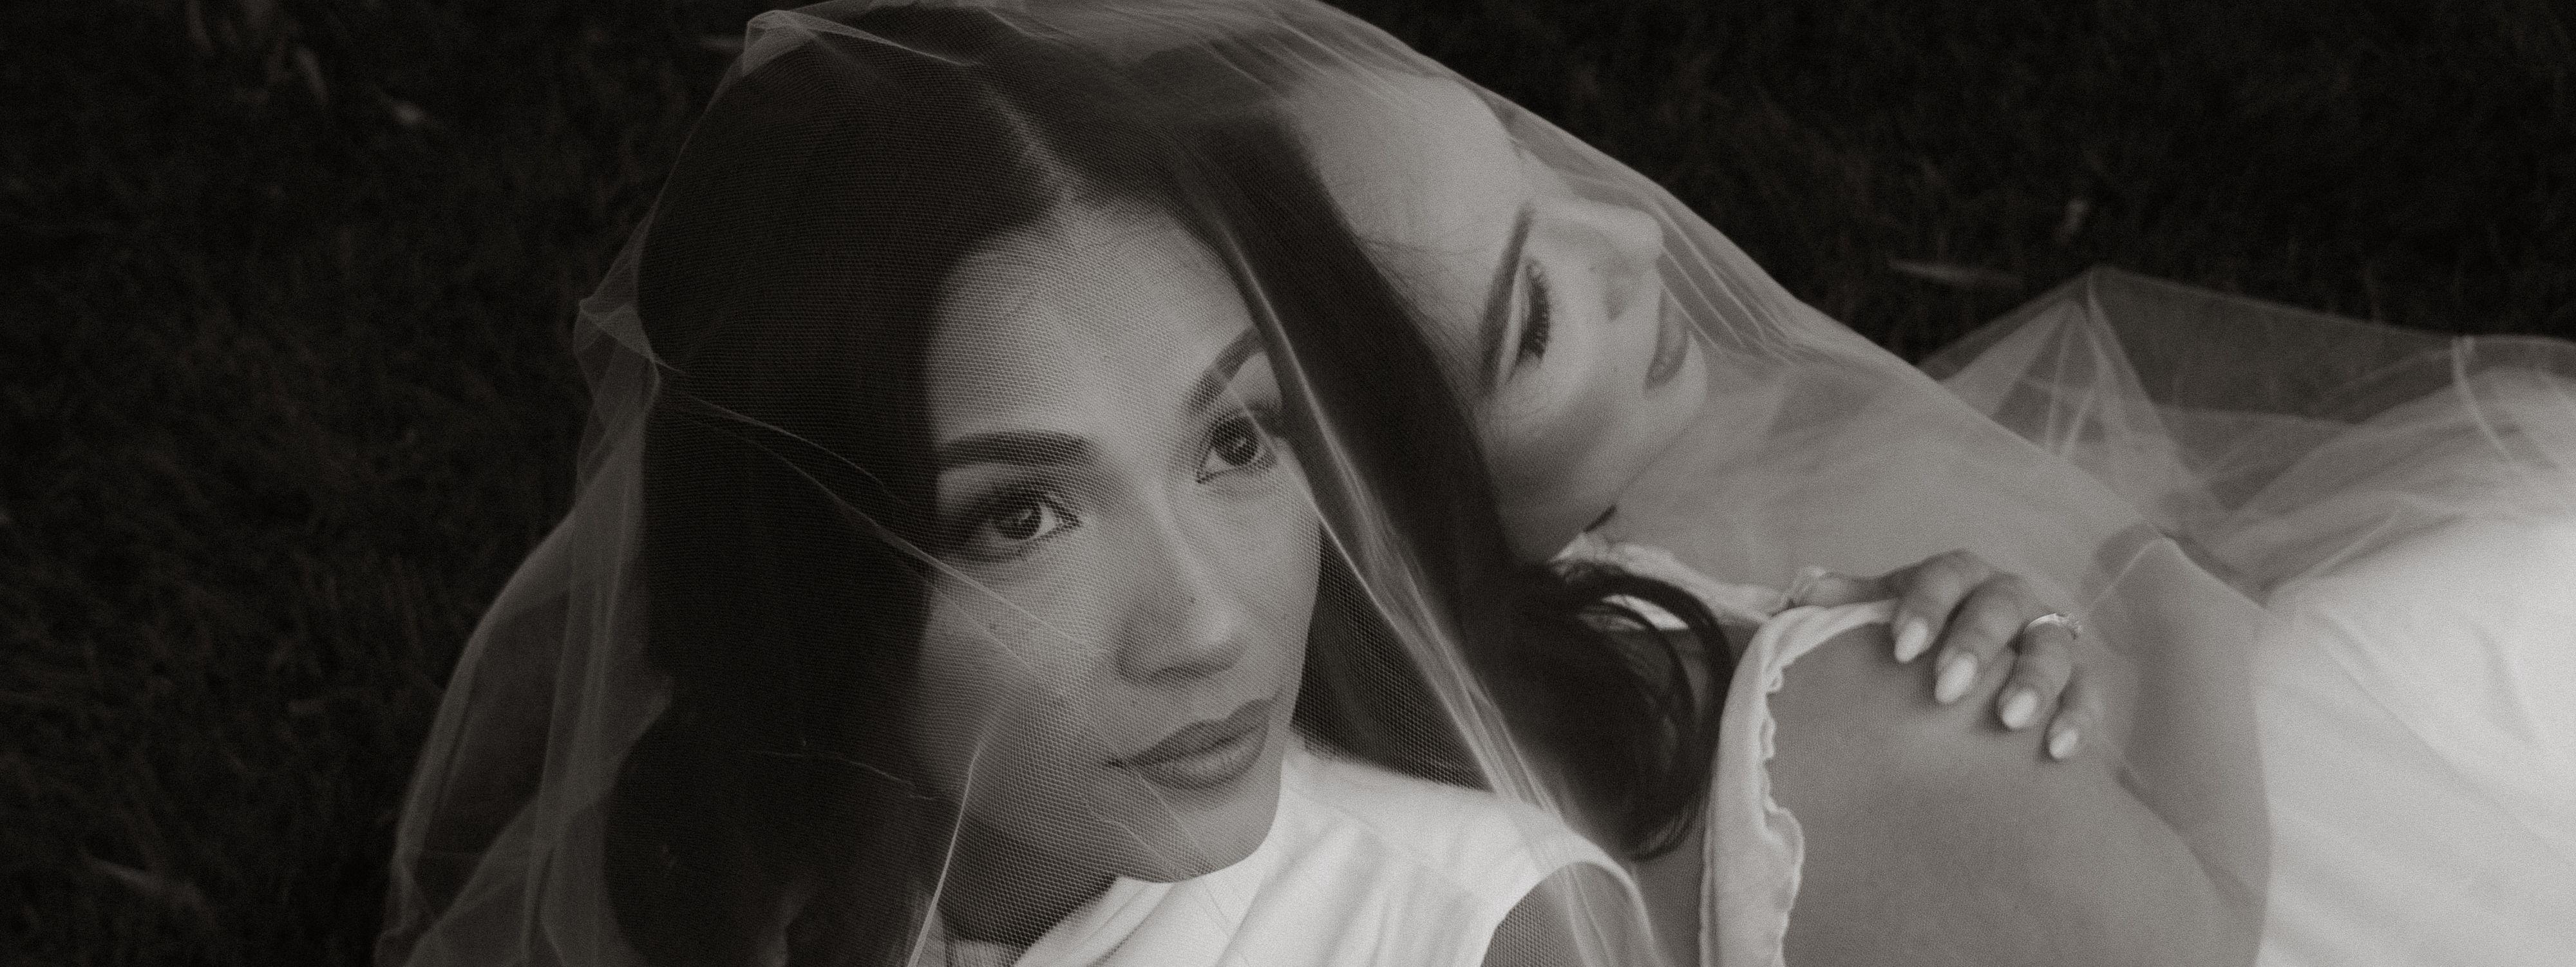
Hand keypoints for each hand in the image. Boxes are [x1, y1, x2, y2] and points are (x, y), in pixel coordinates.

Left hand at [1789, 550, 2093, 760]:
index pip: (1947, 575)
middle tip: (1945, 688)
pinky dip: (2078, 718)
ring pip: (2053, 647)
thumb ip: (1848, 609)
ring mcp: (2046, 638)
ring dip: (2034, 681)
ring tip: (2010, 720)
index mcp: (1959, 578)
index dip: (1927, 604)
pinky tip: (2056, 751)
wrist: (1962, 680)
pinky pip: (2089, 693)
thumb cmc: (1914, 645)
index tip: (1901, 647)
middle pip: (2002, 606)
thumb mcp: (1882, 619)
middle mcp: (2008, 599)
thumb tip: (1807, 596)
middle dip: (1976, 643)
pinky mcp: (2077, 681)